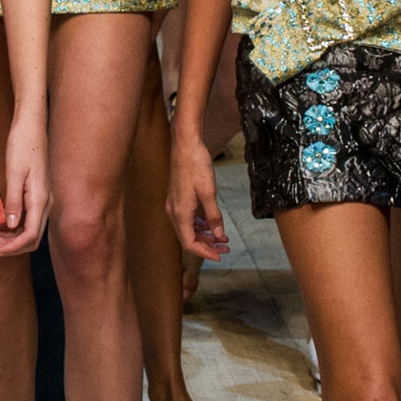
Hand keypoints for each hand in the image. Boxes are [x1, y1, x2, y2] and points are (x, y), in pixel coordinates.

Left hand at [0, 111, 49, 256]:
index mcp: (40, 199)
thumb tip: (11, 226)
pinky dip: (15, 227)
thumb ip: (14, 200)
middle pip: (32, 237)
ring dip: (11, 239)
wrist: (31, 124)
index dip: (12, 248)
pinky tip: (0, 227)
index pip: (30, 235)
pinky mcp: (38, 194)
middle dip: (10, 247)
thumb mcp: (14, 172)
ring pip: (30, 229)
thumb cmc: (22, 144)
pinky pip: (29, 218)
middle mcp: (46, 202)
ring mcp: (44, 199)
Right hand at [167, 129, 229, 260]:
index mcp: (180, 212)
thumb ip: (214, 216)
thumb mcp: (209, 192)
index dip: (205, 252)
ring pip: (188, 229)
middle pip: (188, 238)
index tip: (220, 256)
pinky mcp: (177, 198)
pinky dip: (200, 225)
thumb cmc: (196, 165)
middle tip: (226, 247)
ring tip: (223, 237)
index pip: (189, 243)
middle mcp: (174, 211)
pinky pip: (187, 219)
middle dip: (208, 245)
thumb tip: (219, 235)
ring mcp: (174, 204)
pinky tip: (212, 223)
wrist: (185, 144)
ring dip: (205, 235)